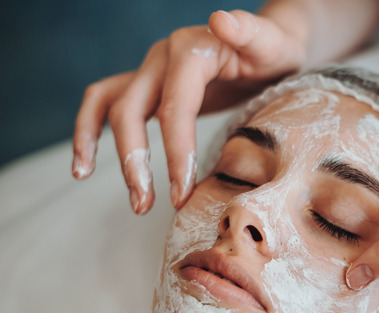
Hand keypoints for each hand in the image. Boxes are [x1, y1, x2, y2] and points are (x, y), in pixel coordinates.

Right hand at [72, 10, 305, 213]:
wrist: (269, 48)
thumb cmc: (274, 51)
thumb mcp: (271, 42)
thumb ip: (249, 31)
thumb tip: (220, 19)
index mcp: (189, 50)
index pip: (174, 107)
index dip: (175, 152)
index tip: (182, 193)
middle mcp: (161, 57)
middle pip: (131, 109)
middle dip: (135, 161)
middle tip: (147, 206)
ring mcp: (150, 70)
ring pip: (111, 109)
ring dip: (108, 153)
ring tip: (126, 197)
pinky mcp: (147, 85)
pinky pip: (106, 104)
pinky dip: (89, 133)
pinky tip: (83, 167)